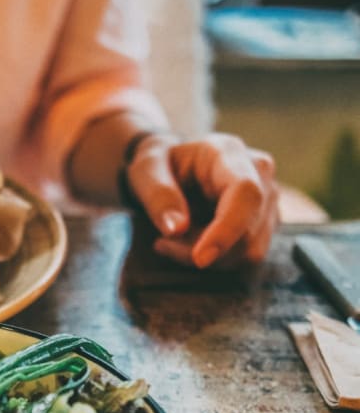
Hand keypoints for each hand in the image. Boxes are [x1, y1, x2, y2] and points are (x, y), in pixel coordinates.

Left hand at [126, 132, 277, 267]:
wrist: (172, 166)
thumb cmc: (159, 164)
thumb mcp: (145, 170)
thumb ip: (158, 195)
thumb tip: (177, 229)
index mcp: (229, 153)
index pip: (245, 193)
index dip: (227, 230)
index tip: (200, 258)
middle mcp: (259, 174)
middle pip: (248, 231)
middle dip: (202, 249)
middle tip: (162, 243)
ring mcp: (267, 200)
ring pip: (248, 250)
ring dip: (208, 257)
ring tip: (175, 239)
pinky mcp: (264, 223)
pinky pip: (244, 256)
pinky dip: (215, 259)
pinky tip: (191, 242)